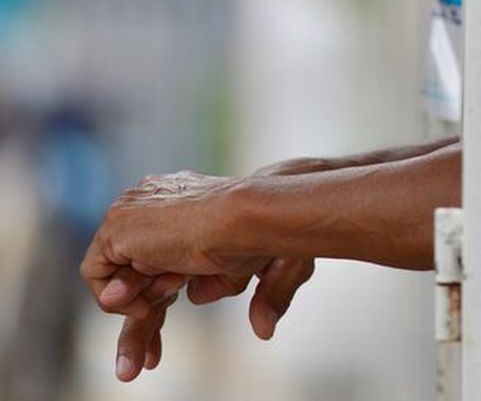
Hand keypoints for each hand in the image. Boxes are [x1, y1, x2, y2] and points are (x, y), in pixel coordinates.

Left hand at [82, 169, 318, 378]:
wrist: (250, 215)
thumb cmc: (272, 231)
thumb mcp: (279, 267)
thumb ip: (272, 294)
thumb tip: (263, 331)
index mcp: (197, 219)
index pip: (166, 263)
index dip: (161, 306)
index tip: (157, 356)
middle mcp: (164, 216)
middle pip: (142, 277)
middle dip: (141, 327)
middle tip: (134, 369)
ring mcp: (139, 217)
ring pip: (122, 280)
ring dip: (131, 320)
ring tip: (131, 362)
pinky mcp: (119, 225)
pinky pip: (97, 270)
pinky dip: (113, 295)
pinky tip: (138, 307)